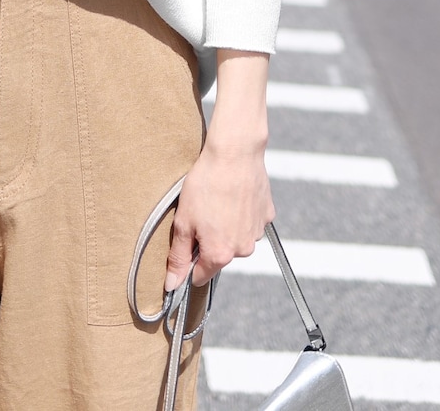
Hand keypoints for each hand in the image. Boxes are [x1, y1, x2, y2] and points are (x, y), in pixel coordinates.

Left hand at [165, 139, 273, 288]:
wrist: (235, 153)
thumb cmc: (205, 184)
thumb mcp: (183, 221)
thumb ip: (178, 256)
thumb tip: (172, 285)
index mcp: (220, 254)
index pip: (200, 275)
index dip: (188, 263)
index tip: (185, 245)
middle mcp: (243, 249)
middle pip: (219, 255)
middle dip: (208, 240)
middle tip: (200, 213)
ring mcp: (257, 233)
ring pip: (235, 238)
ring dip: (226, 226)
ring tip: (217, 200)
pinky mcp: (267, 216)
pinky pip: (249, 222)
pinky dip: (240, 213)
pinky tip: (232, 195)